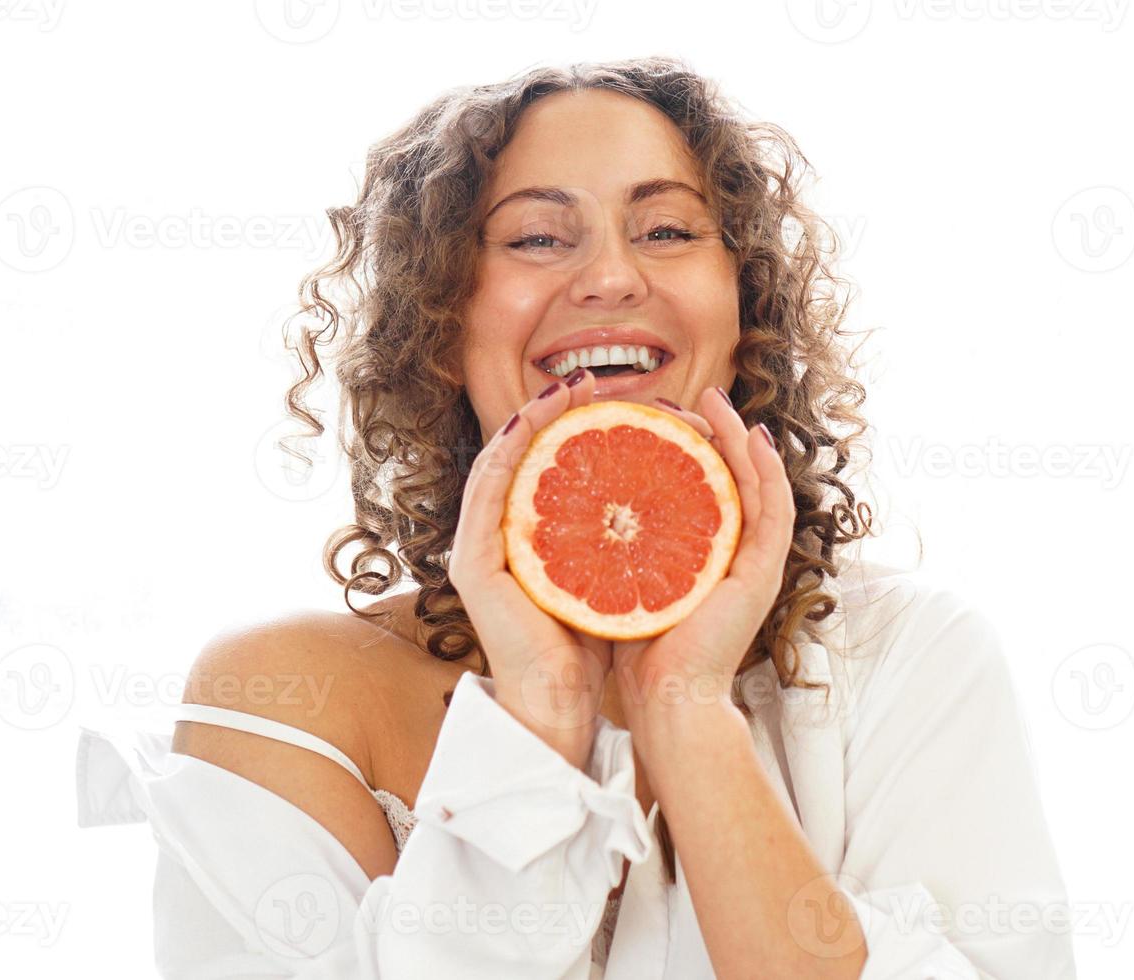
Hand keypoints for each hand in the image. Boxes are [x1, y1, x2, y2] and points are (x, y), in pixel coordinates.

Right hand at [448, 369, 609, 764]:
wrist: (562, 707)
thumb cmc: (591, 649)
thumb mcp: (613, 576)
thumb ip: (619, 538)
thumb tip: (659, 495)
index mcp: (526, 542)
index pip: (542, 469)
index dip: (566, 427)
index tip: (605, 397)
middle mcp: (495, 540)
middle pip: (518, 459)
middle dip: (548, 413)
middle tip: (583, 380)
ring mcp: (477, 551)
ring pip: (498, 465)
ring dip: (528, 420)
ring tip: (563, 389)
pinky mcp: (473, 565)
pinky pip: (488, 494)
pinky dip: (510, 455)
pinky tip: (535, 424)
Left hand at [615, 386, 795, 727]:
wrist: (667, 700)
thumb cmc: (641, 654)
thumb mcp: (622, 581)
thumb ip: (617, 546)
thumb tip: (585, 505)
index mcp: (705, 555)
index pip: (703, 486)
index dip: (686, 446)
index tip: (657, 415)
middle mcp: (735, 554)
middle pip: (732, 476)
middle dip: (713, 431)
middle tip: (687, 398)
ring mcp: (755, 562)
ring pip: (759, 481)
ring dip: (741, 436)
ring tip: (717, 401)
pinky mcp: (763, 571)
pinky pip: (774, 507)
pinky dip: (766, 469)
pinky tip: (751, 437)